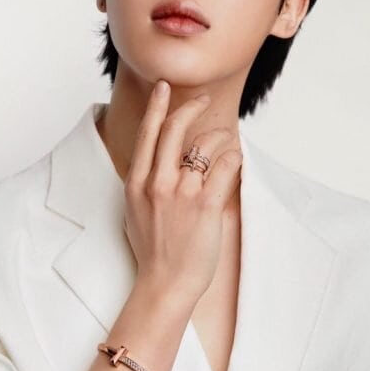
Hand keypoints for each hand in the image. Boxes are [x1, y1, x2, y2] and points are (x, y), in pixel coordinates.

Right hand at [123, 80, 242, 304]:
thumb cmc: (152, 250)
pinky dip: (233, 158)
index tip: (165, 87)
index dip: (158, 106)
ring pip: (206, 145)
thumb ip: (145, 182)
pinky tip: (235, 160)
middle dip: (191, 107)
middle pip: (175, 129)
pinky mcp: (206, 206)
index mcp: (137, 182)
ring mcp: (182, 193)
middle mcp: (157, 183)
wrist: (164, 283)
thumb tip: (156, 161)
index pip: (148, 133)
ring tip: (224, 145)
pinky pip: (226, 166)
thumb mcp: (134, 210)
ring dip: (220, 138)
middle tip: (204, 100)